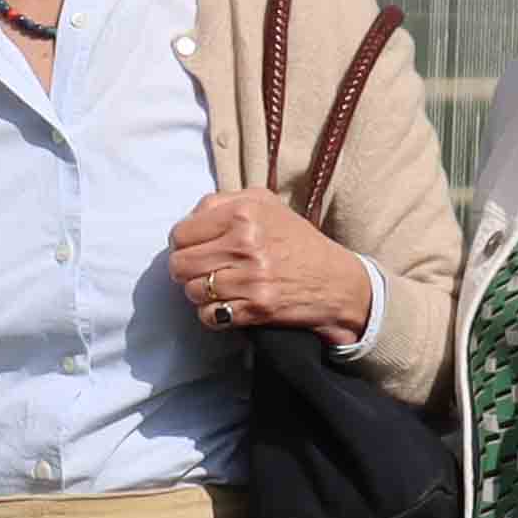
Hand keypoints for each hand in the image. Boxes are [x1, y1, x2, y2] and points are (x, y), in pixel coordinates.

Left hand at [166, 187, 373, 341]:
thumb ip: (222, 202)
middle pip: (180, 265)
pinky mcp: (257, 307)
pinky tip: (229, 304)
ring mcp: (251, 277)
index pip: (180, 233)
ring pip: (192, 291)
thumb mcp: (265, 204)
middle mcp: (245, 243)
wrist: (337, 282)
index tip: (196, 249)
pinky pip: (209, 316)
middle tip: (205, 270)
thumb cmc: (297, 241)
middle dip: (188, 270)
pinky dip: (214, 314)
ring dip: (202, 293)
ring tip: (221, 286)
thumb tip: (189, 219)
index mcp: (243, 212)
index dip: (183, 244)